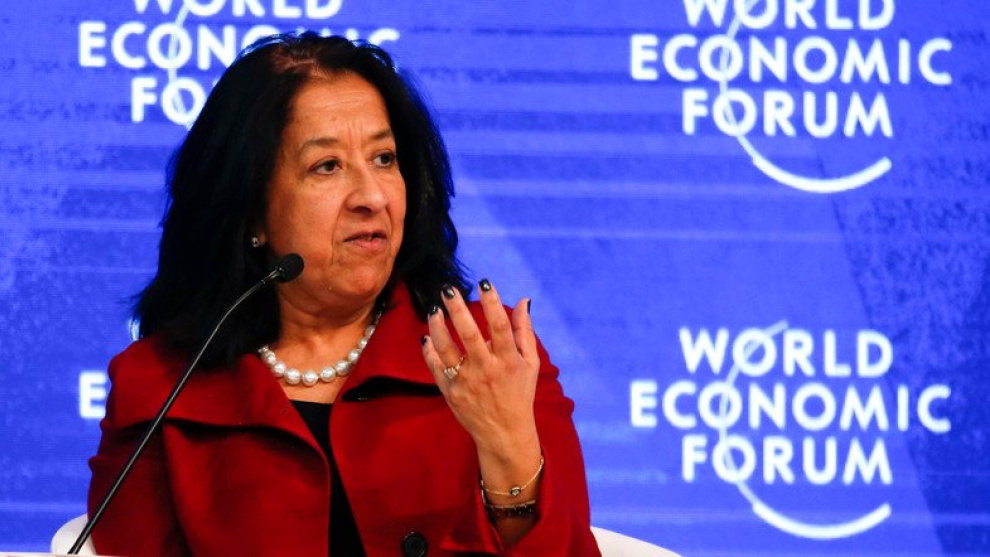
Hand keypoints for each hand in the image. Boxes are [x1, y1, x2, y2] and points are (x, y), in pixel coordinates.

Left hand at [421, 279, 540, 457]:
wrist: (504, 434)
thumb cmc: (519, 394)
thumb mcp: (530, 364)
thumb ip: (524, 331)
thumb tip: (523, 300)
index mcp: (508, 361)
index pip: (499, 326)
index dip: (492, 303)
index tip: (484, 283)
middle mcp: (487, 370)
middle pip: (469, 334)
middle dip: (457, 309)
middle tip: (448, 288)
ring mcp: (466, 382)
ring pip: (446, 349)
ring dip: (437, 327)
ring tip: (434, 309)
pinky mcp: (451, 392)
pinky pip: (436, 367)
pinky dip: (429, 351)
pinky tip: (427, 336)